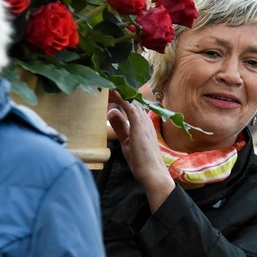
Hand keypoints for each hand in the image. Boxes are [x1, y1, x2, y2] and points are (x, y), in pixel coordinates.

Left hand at [107, 90, 174, 210]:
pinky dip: (120, 97)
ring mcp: (142, 120)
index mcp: (142, 123)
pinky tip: (112, 91)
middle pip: (130, 99)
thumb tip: (111, 112)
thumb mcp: (127, 141)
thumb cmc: (142, 161)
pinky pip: (129, 105)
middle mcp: (144, 118)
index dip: (119, 95)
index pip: (130, 104)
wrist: (152, 174)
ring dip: (118, 90)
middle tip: (104, 83)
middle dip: (117, 91)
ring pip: (129, 99)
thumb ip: (120, 126)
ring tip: (106, 82)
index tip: (107, 90)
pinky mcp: (139, 124)